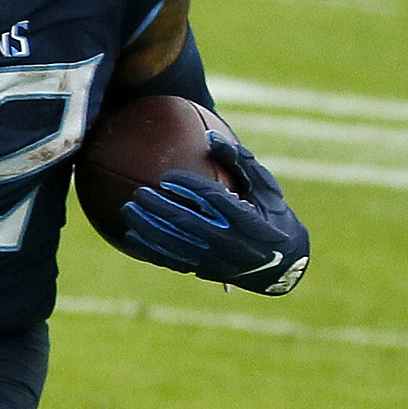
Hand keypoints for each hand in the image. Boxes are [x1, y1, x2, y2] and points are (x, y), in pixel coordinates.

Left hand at [120, 131, 310, 294]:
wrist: (280, 263)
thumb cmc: (271, 213)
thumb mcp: (264, 186)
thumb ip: (239, 161)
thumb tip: (209, 136)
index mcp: (248, 219)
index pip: (213, 200)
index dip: (189, 188)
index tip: (168, 176)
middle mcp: (230, 242)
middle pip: (188, 224)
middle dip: (160, 209)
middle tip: (139, 193)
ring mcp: (215, 261)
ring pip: (176, 245)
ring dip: (149, 229)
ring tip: (127, 210)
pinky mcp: (204, 272)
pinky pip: (172, 262)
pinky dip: (150, 250)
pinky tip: (130, 237)